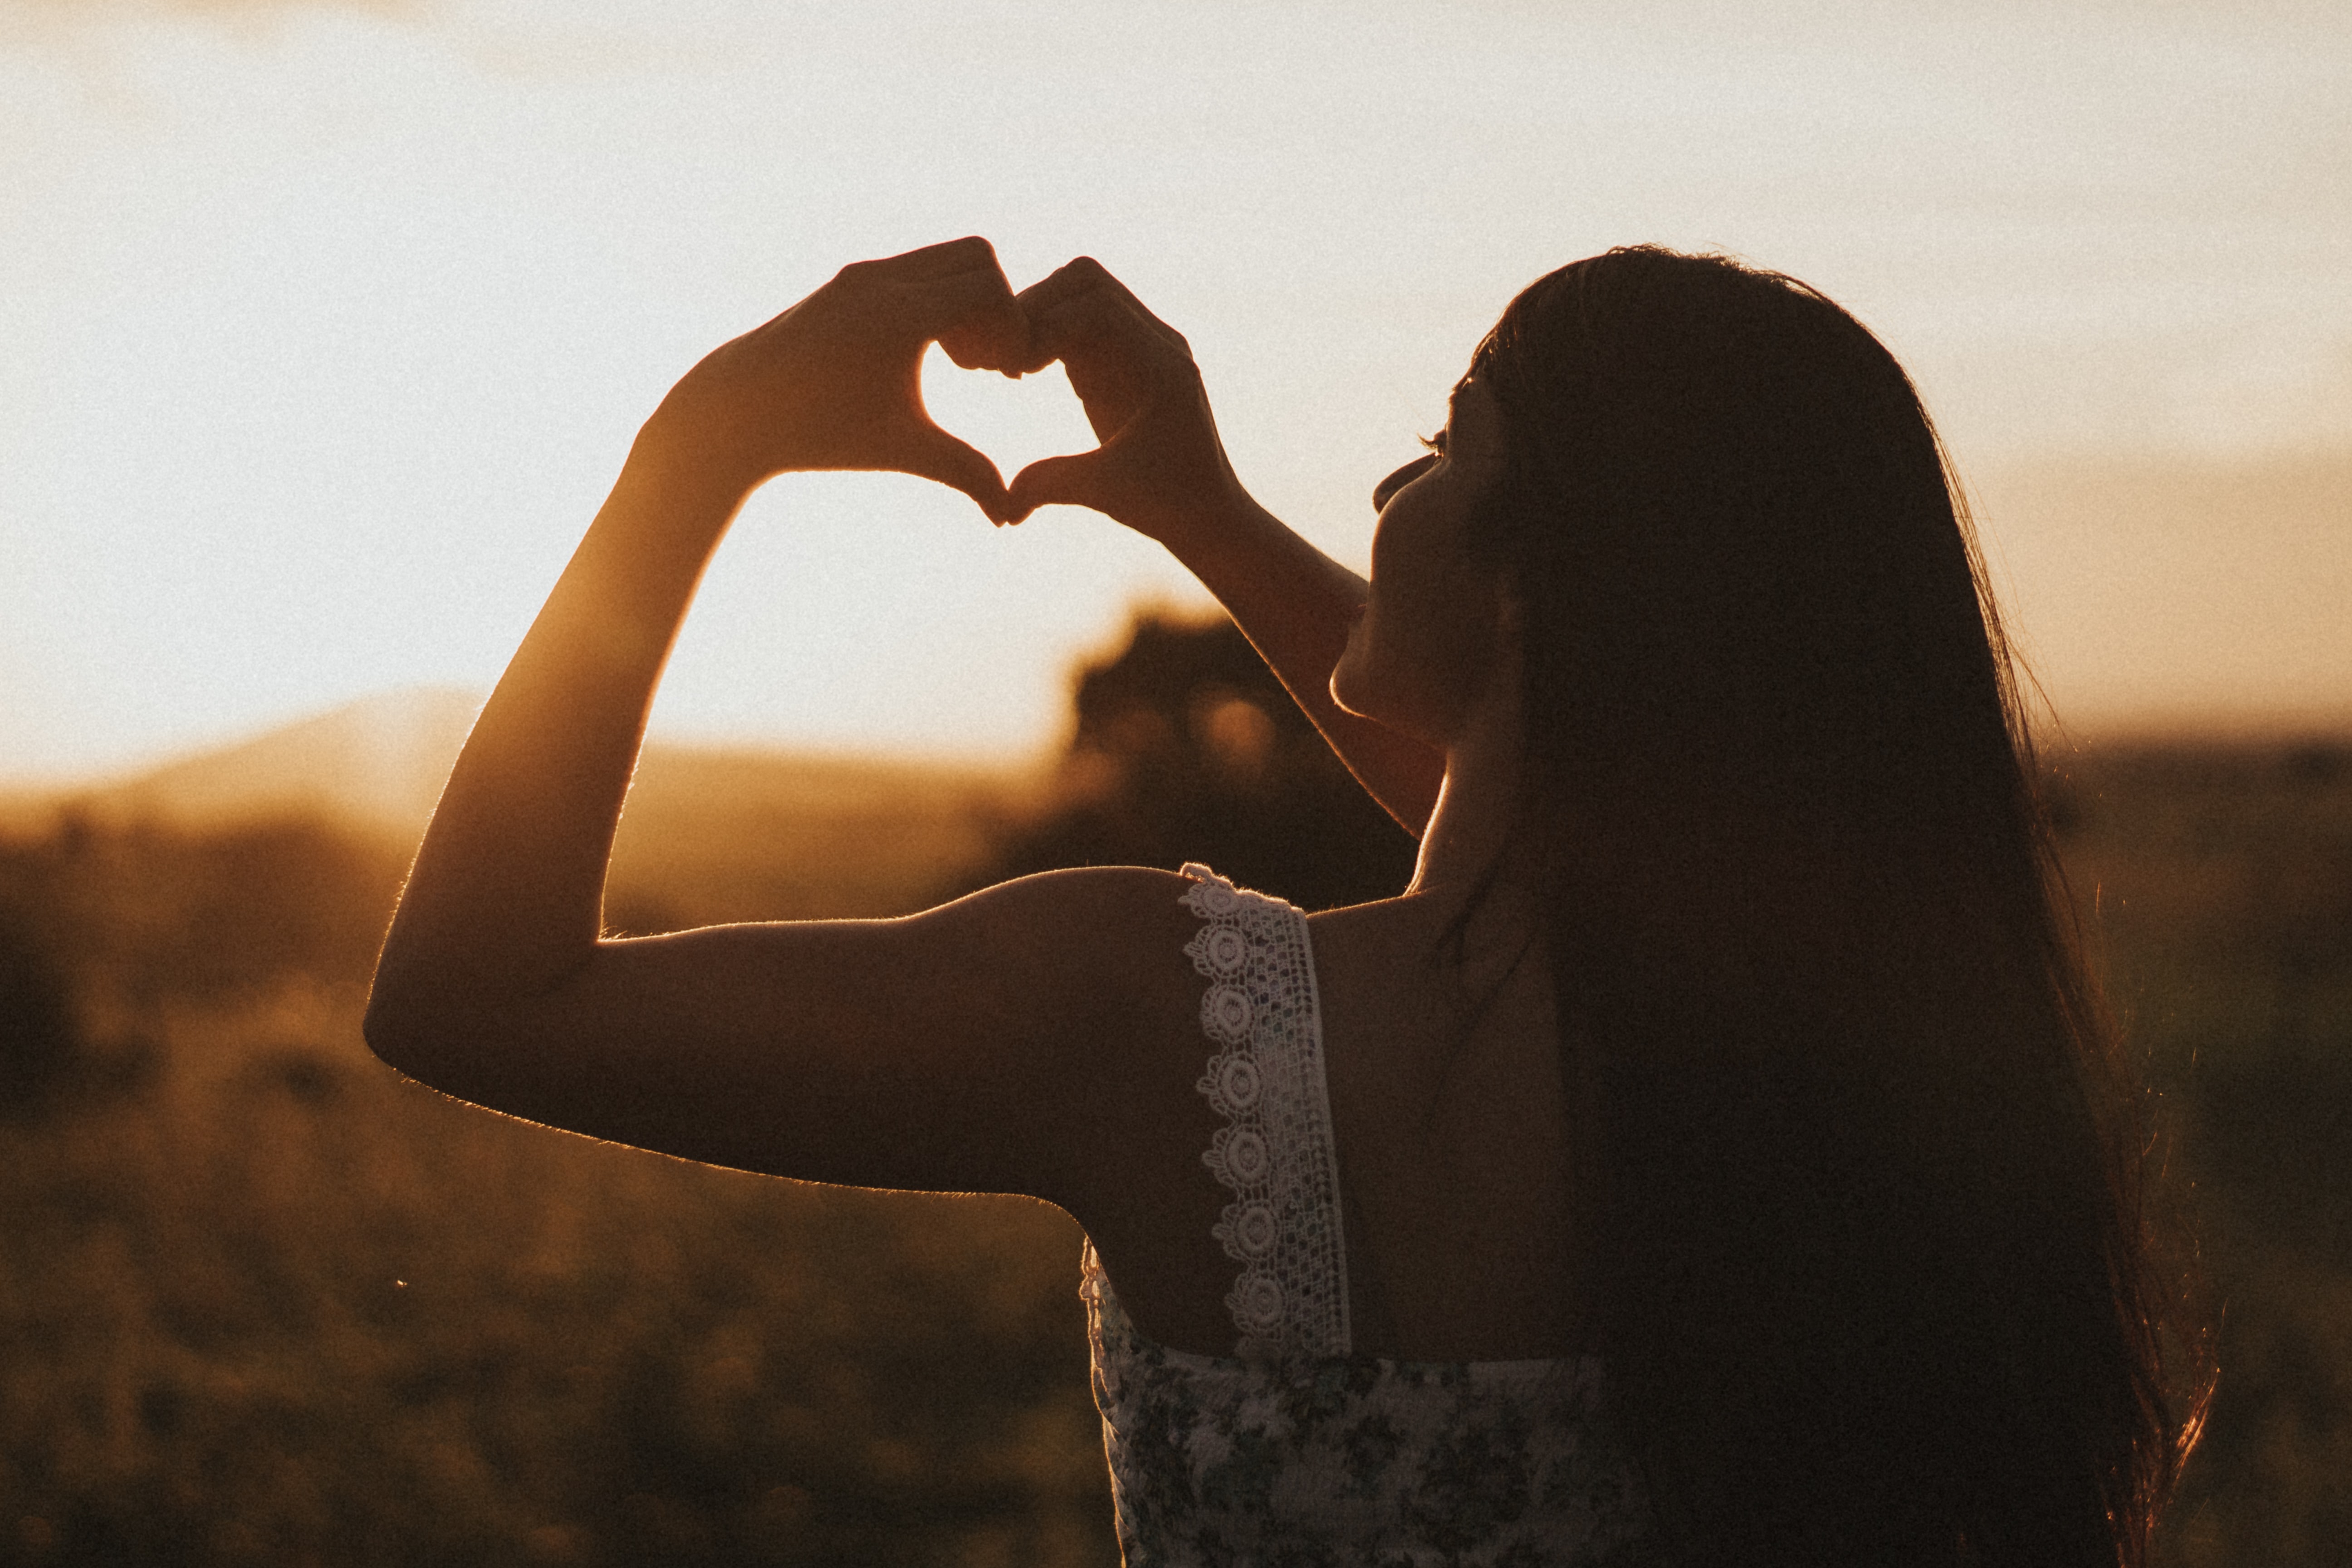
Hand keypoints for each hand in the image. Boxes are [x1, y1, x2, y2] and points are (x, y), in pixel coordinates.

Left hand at [647, 237, 1029, 520]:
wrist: (736, 412)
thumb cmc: (819, 434)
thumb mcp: (900, 451)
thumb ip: (964, 472)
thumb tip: (1009, 518)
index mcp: (899, 315)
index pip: (990, 288)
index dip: (1014, 329)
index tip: (1007, 376)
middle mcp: (880, 280)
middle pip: (977, 257)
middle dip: (997, 307)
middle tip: (988, 364)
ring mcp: (861, 274)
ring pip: (944, 259)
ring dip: (965, 301)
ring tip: (960, 362)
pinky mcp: (847, 281)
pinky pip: (914, 269)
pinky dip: (934, 298)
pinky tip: (925, 352)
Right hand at [1003, 258, 1243, 539]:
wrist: (1209, 513)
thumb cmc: (1167, 506)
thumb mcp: (1106, 494)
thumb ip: (1053, 486)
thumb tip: (1003, 505)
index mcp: (1161, 366)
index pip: (1095, 306)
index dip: (1044, 326)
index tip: (1014, 370)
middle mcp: (1159, 343)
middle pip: (1087, 280)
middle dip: (1036, 308)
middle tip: (1006, 359)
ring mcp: (1145, 345)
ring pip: (1084, 292)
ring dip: (1042, 316)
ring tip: (1014, 366)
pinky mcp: (1129, 357)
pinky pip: (1084, 318)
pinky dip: (1050, 332)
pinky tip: (1028, 372)